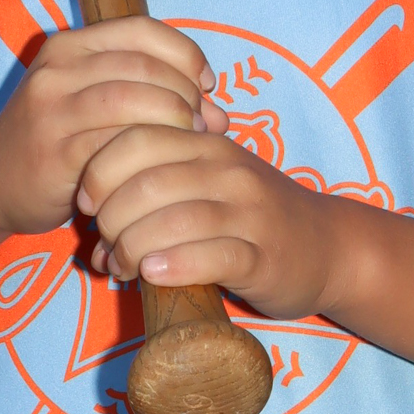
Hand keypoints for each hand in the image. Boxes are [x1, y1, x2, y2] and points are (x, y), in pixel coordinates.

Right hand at [0, 18, 226, 240]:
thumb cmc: (58, 138)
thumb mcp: (97, 102)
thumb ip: (155, 96)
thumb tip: (221, 113)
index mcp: (71, 45)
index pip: (143, 30)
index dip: (186, 54)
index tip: (206, 85)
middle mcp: (59, 69)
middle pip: (144, 66)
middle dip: (186, 94)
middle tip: (203, 124)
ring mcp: (53, 109)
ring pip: (133, 101)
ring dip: (173, 122)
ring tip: (187, 143)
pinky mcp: (55, 152)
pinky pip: (116, 144)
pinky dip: (150, 152)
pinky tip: (160, 166)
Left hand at [77, 124, 348, 318]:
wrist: (327, 246)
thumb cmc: (251, 218)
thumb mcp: (206, 187)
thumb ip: (154, 195)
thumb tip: (92, 245)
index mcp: (207, 144)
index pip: (138, 139)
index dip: (99, 170)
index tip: (86, 203)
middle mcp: (228, 171)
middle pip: (147, 183)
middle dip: (110, 218)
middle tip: (104, 246)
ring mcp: (249, 213)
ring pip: (174, 220)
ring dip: (133, 249)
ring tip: (122, 268)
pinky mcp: (264, 257)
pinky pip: (213, 256)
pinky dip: (175, 265)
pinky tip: (154, 274)